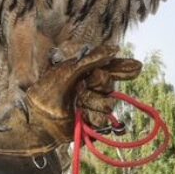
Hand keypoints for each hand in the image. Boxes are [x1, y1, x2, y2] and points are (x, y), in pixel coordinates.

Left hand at [0, 45, 141, 155]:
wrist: (37, 120)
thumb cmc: (47, 93)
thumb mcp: (68, 71)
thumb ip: (92, 60)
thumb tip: (115, 49)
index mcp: (85, 74)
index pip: (110, 69)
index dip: (123, 68)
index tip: (137, 67)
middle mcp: (91, 89)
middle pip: (109, 85)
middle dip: (98, 85)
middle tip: (82, 87)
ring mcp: (92, 107)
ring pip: (108, 103)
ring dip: (92, 103)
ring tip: (77, 104)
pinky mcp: (92, 124)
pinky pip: (103, 119)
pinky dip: (92, 116)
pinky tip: (81, 115)